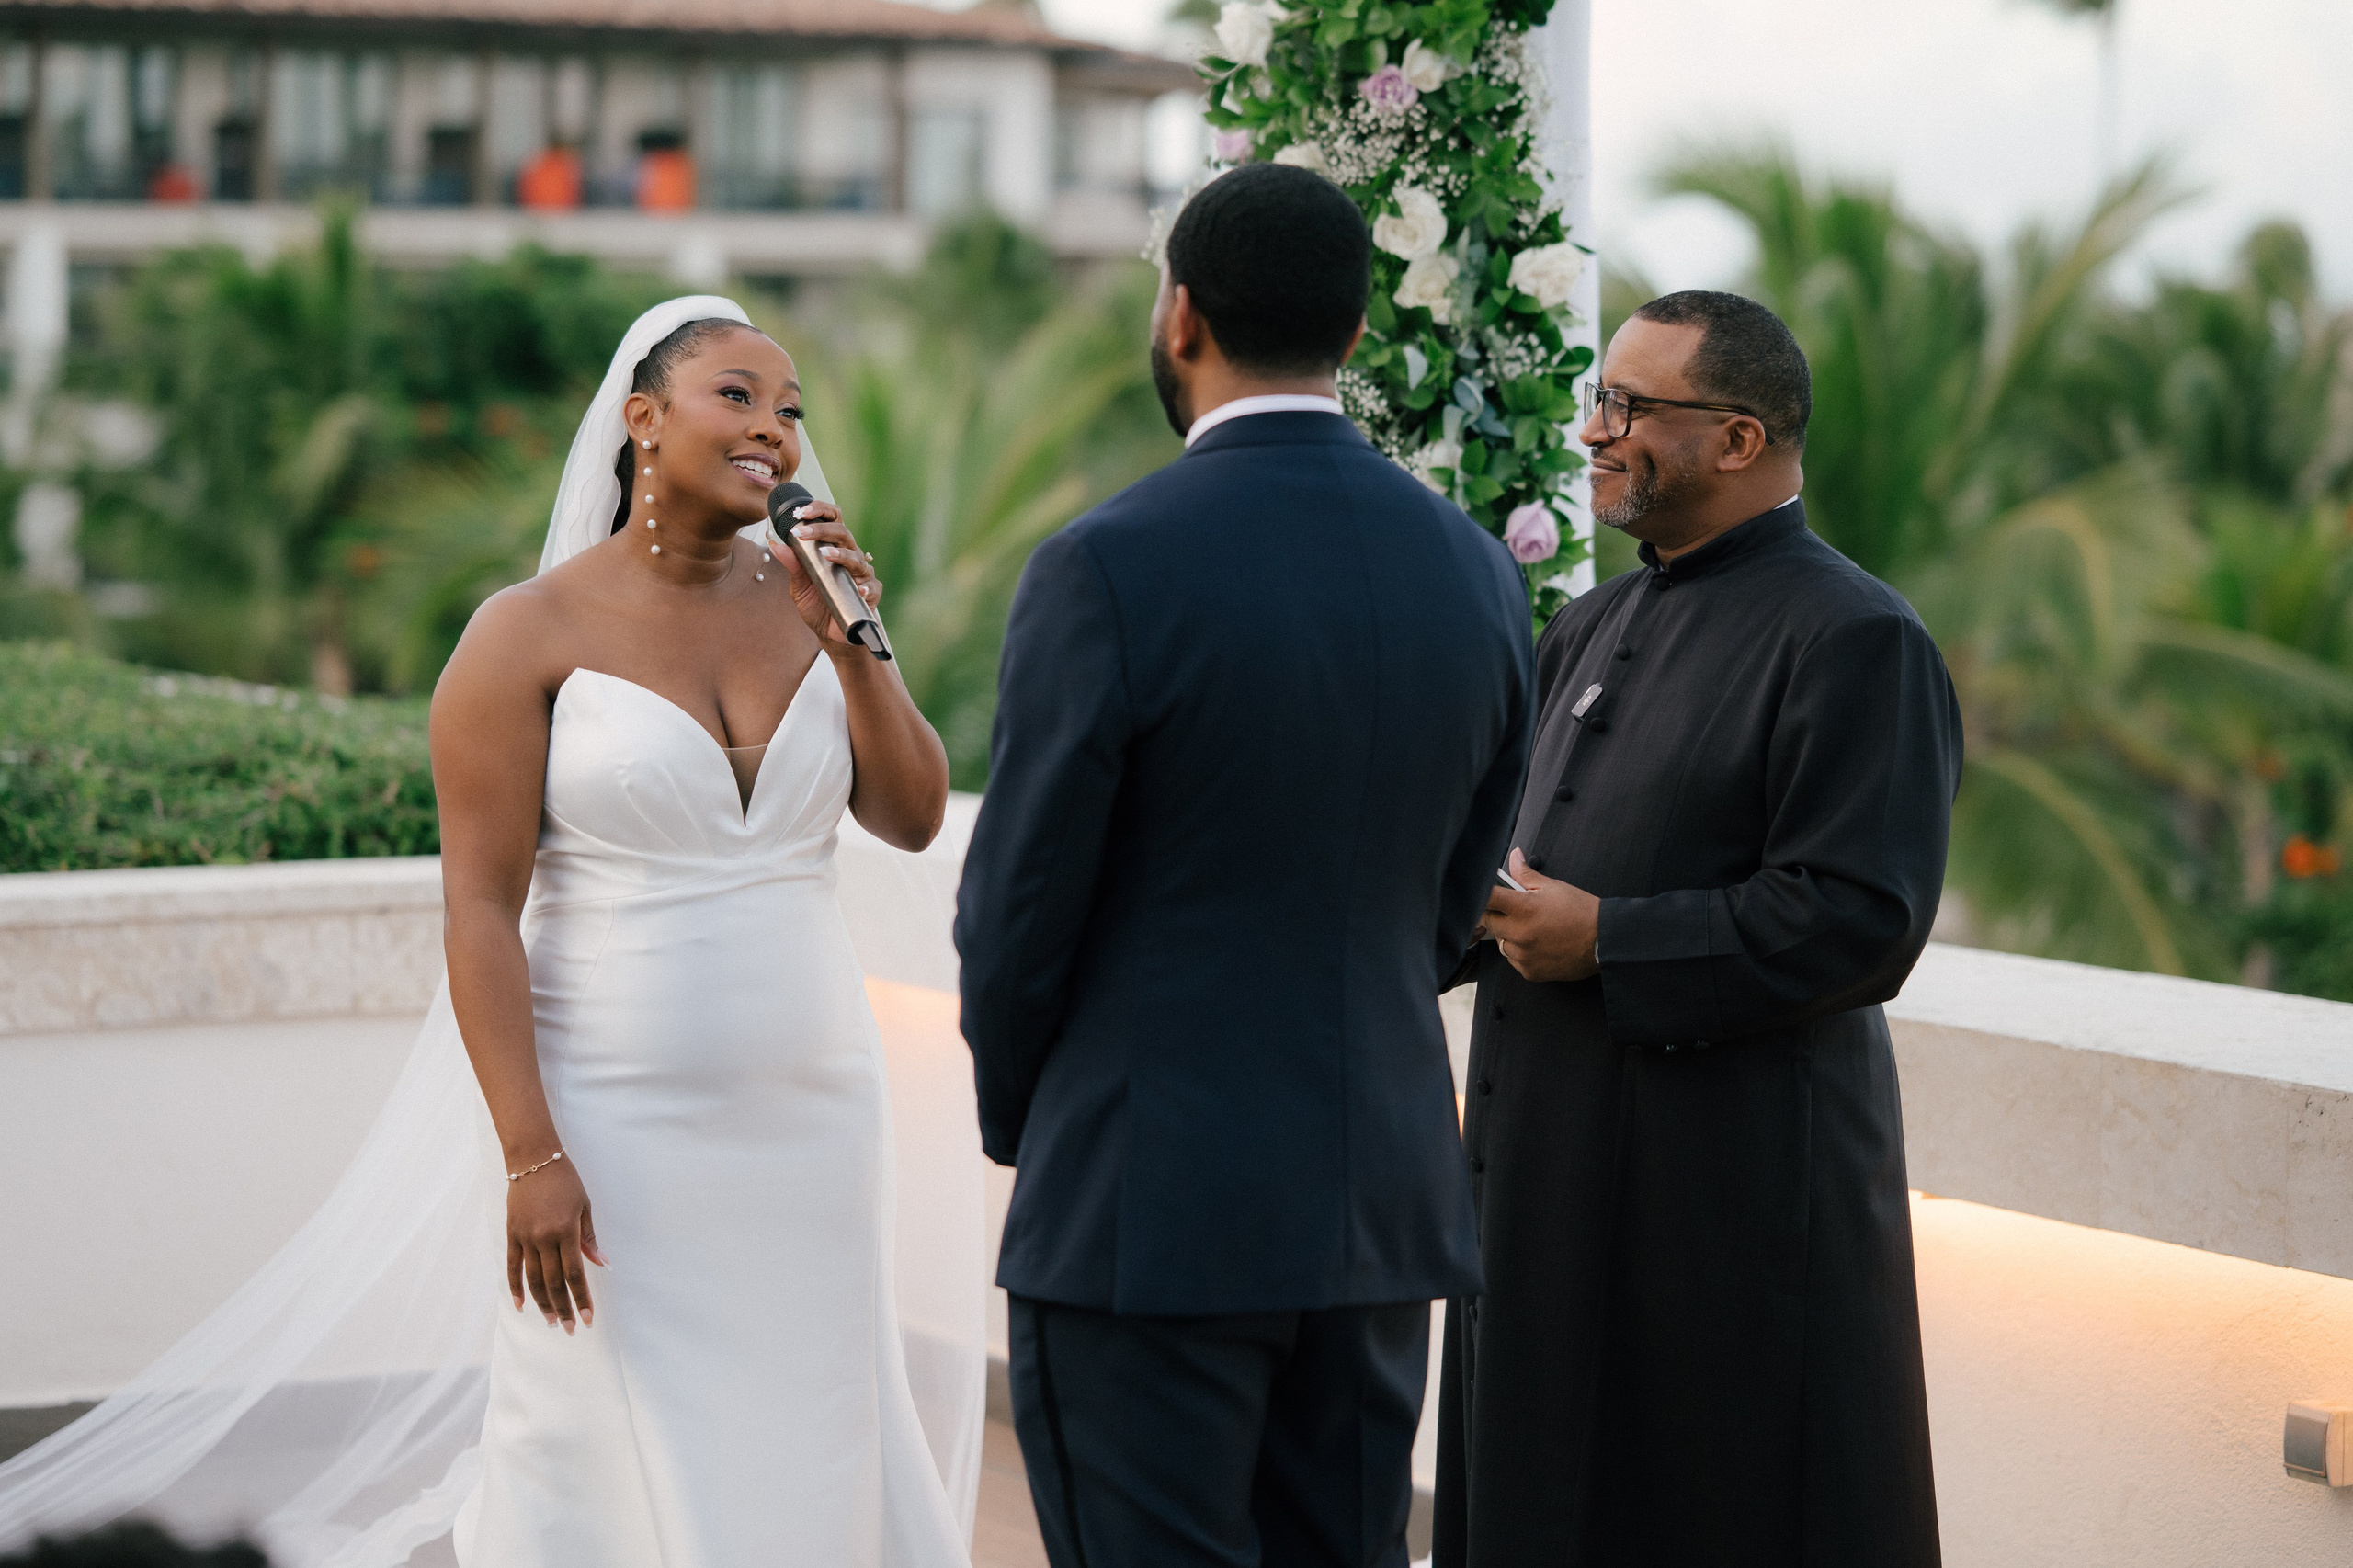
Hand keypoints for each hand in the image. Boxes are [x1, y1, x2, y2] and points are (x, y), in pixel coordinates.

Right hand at [506, 1156, 606, 1332]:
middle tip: (569, 1329)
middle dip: (563, 1308)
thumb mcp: (584, 1207)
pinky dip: (515, 1287)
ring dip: (542, 1303)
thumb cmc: (565, 1182)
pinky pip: (512, 1267)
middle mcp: (544, 1237)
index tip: (588, 1318)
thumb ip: (589, 1239)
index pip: (575, 1273)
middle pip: (553, 1282)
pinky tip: (521, 1305)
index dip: (581, 1298)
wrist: (533, 1160)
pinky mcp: (511, 1234)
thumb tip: (602, 1264)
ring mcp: (525, 1237)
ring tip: (551, 1321)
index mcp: (566, 1230)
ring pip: (533, 1279)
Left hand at [770, 500, 881, 650]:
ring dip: (841, 554)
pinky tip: (858, 589)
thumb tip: (775, 543)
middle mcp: (849, 556)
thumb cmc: (817, 605)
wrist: (829, 634)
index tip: (799, 512)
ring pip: (857, 557)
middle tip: (802, 532)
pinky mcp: (871, 594)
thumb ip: (792, 565)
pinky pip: (871, 587)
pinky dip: (865, 588)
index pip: (831, 520)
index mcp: (832, 548)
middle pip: (843, 533)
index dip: (819, 511)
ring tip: (826, 555)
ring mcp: (861, 574)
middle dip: (822, 529)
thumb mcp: (799, 586)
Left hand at [1484, 848, 1600, 982]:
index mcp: (1523, 908)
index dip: (1483, 893)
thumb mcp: (1553, 886)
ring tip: (1531, 929)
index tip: (1486, 892)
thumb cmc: (1581, 911)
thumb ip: (1526, 874)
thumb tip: (1514, 856)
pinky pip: (1514, 960)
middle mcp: (1519, 933)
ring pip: (1501, 943)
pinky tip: (1539, 945)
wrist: (1605, 941)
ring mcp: (1523, 955)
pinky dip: (1521, 952)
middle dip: (1497, 914)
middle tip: (1514, 910)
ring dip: (1509, 935)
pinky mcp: (1529, 971)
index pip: (1486, 898)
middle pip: (1488, 921)